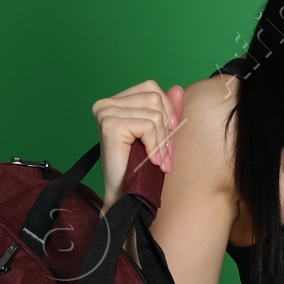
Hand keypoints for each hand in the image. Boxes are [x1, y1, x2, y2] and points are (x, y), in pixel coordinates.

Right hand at [91, 80, 183, 200]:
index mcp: (115, 102)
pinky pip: (148, 125)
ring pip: (154, 113)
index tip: (168, 135)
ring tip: (158, 160)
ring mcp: (105, 112)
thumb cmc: (140, 167)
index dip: (166, 110)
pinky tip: (151, 160)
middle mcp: (105, 104)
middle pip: (154, 97)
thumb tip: (178, 88)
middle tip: (164, 153)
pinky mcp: (110, 124)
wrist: (126, 195)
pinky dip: (155, 145)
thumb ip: (166, 111)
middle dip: (165, 127)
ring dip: (161, 140)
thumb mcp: (158, 133)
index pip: (150, 87)